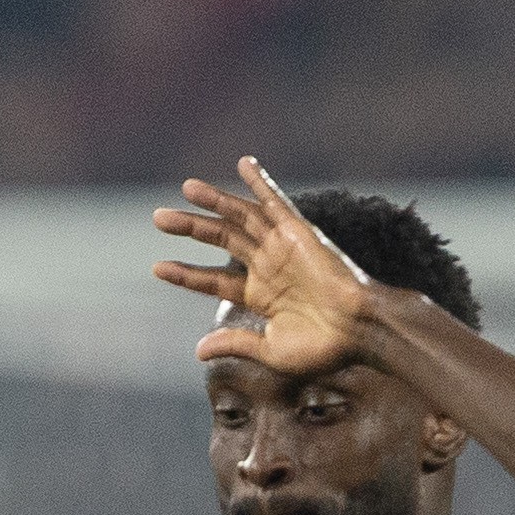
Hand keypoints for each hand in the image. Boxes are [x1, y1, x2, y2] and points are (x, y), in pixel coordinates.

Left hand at [152, 157, 377, 375]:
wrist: (357, 331)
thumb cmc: (321, 348)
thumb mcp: (269, 350)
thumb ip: (235, 344)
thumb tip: (198, 350)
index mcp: (259, 295)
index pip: (213, 280)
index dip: (186, 274)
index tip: (157, 267)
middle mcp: (267, 266)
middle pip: (221, 240)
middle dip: (190, 227)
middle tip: (158, 218)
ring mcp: (281, 248)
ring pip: (241, 217)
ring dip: (215, 201)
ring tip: (185, 188)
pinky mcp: (299, 233)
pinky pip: (276, 202)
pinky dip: (260, 182)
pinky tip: (244, 163)